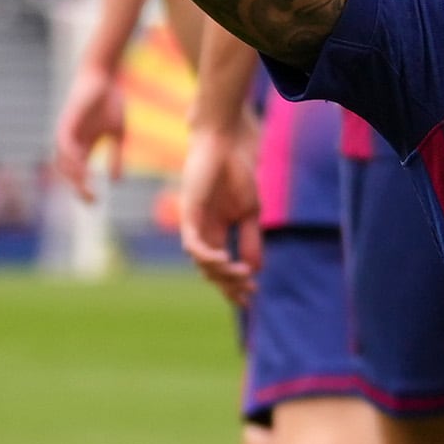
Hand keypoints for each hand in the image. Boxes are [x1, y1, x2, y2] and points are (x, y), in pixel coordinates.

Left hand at [48, 64, 124, 199]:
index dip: (84, 190)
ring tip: (86, 186)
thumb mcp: (118, 135)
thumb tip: (116, 181)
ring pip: (62, 161)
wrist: (104, 78)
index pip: (79, 174)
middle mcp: (72, 143)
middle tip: (92, 199)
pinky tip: (82, 165)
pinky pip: (63, 144)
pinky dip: (71, 157)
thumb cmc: (111, 103)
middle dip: (77, 188)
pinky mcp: (66, 122)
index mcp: (84, 146)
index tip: (95, 202)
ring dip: (72, 175)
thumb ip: (116, 157)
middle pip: (67, 172)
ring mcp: (67, 133)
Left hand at [177, 114, 263, 304]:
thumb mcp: (250, 213)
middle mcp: (203, 232)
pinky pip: (193, 244)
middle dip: (229, 285)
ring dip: (222, 272)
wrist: (226, 147)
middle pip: (211, 270)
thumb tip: (255, 269)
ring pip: (202, 261)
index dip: (234, 284)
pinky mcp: (189, 214)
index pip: (222, 267)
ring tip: (242, 274)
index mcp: (217, 231)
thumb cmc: (237, 174)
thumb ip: (250, 240)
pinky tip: (223, 260)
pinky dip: (206, 256)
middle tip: (248, 293)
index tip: (251, 297)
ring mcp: (194, 224)